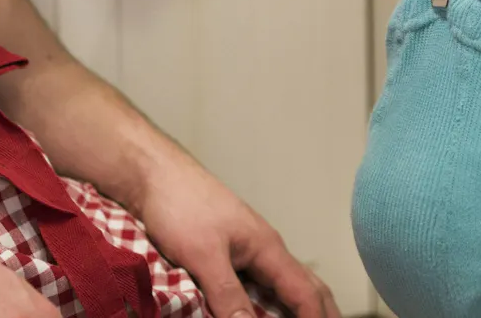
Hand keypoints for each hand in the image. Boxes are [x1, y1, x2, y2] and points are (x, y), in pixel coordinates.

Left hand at [136, 155, 339, 317]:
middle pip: (305, 284)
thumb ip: (227, 293)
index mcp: (267, 248)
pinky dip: (273, 300)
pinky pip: (261, 282)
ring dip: (299, 305)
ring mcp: (247, 249)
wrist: (156, 176)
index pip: (304, 291)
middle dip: (324, 309)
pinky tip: (264, 308)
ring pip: (284, 283)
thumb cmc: (182, 206)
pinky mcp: (228, 251)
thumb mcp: (204, 255)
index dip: (317, 317)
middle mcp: (264, 250)